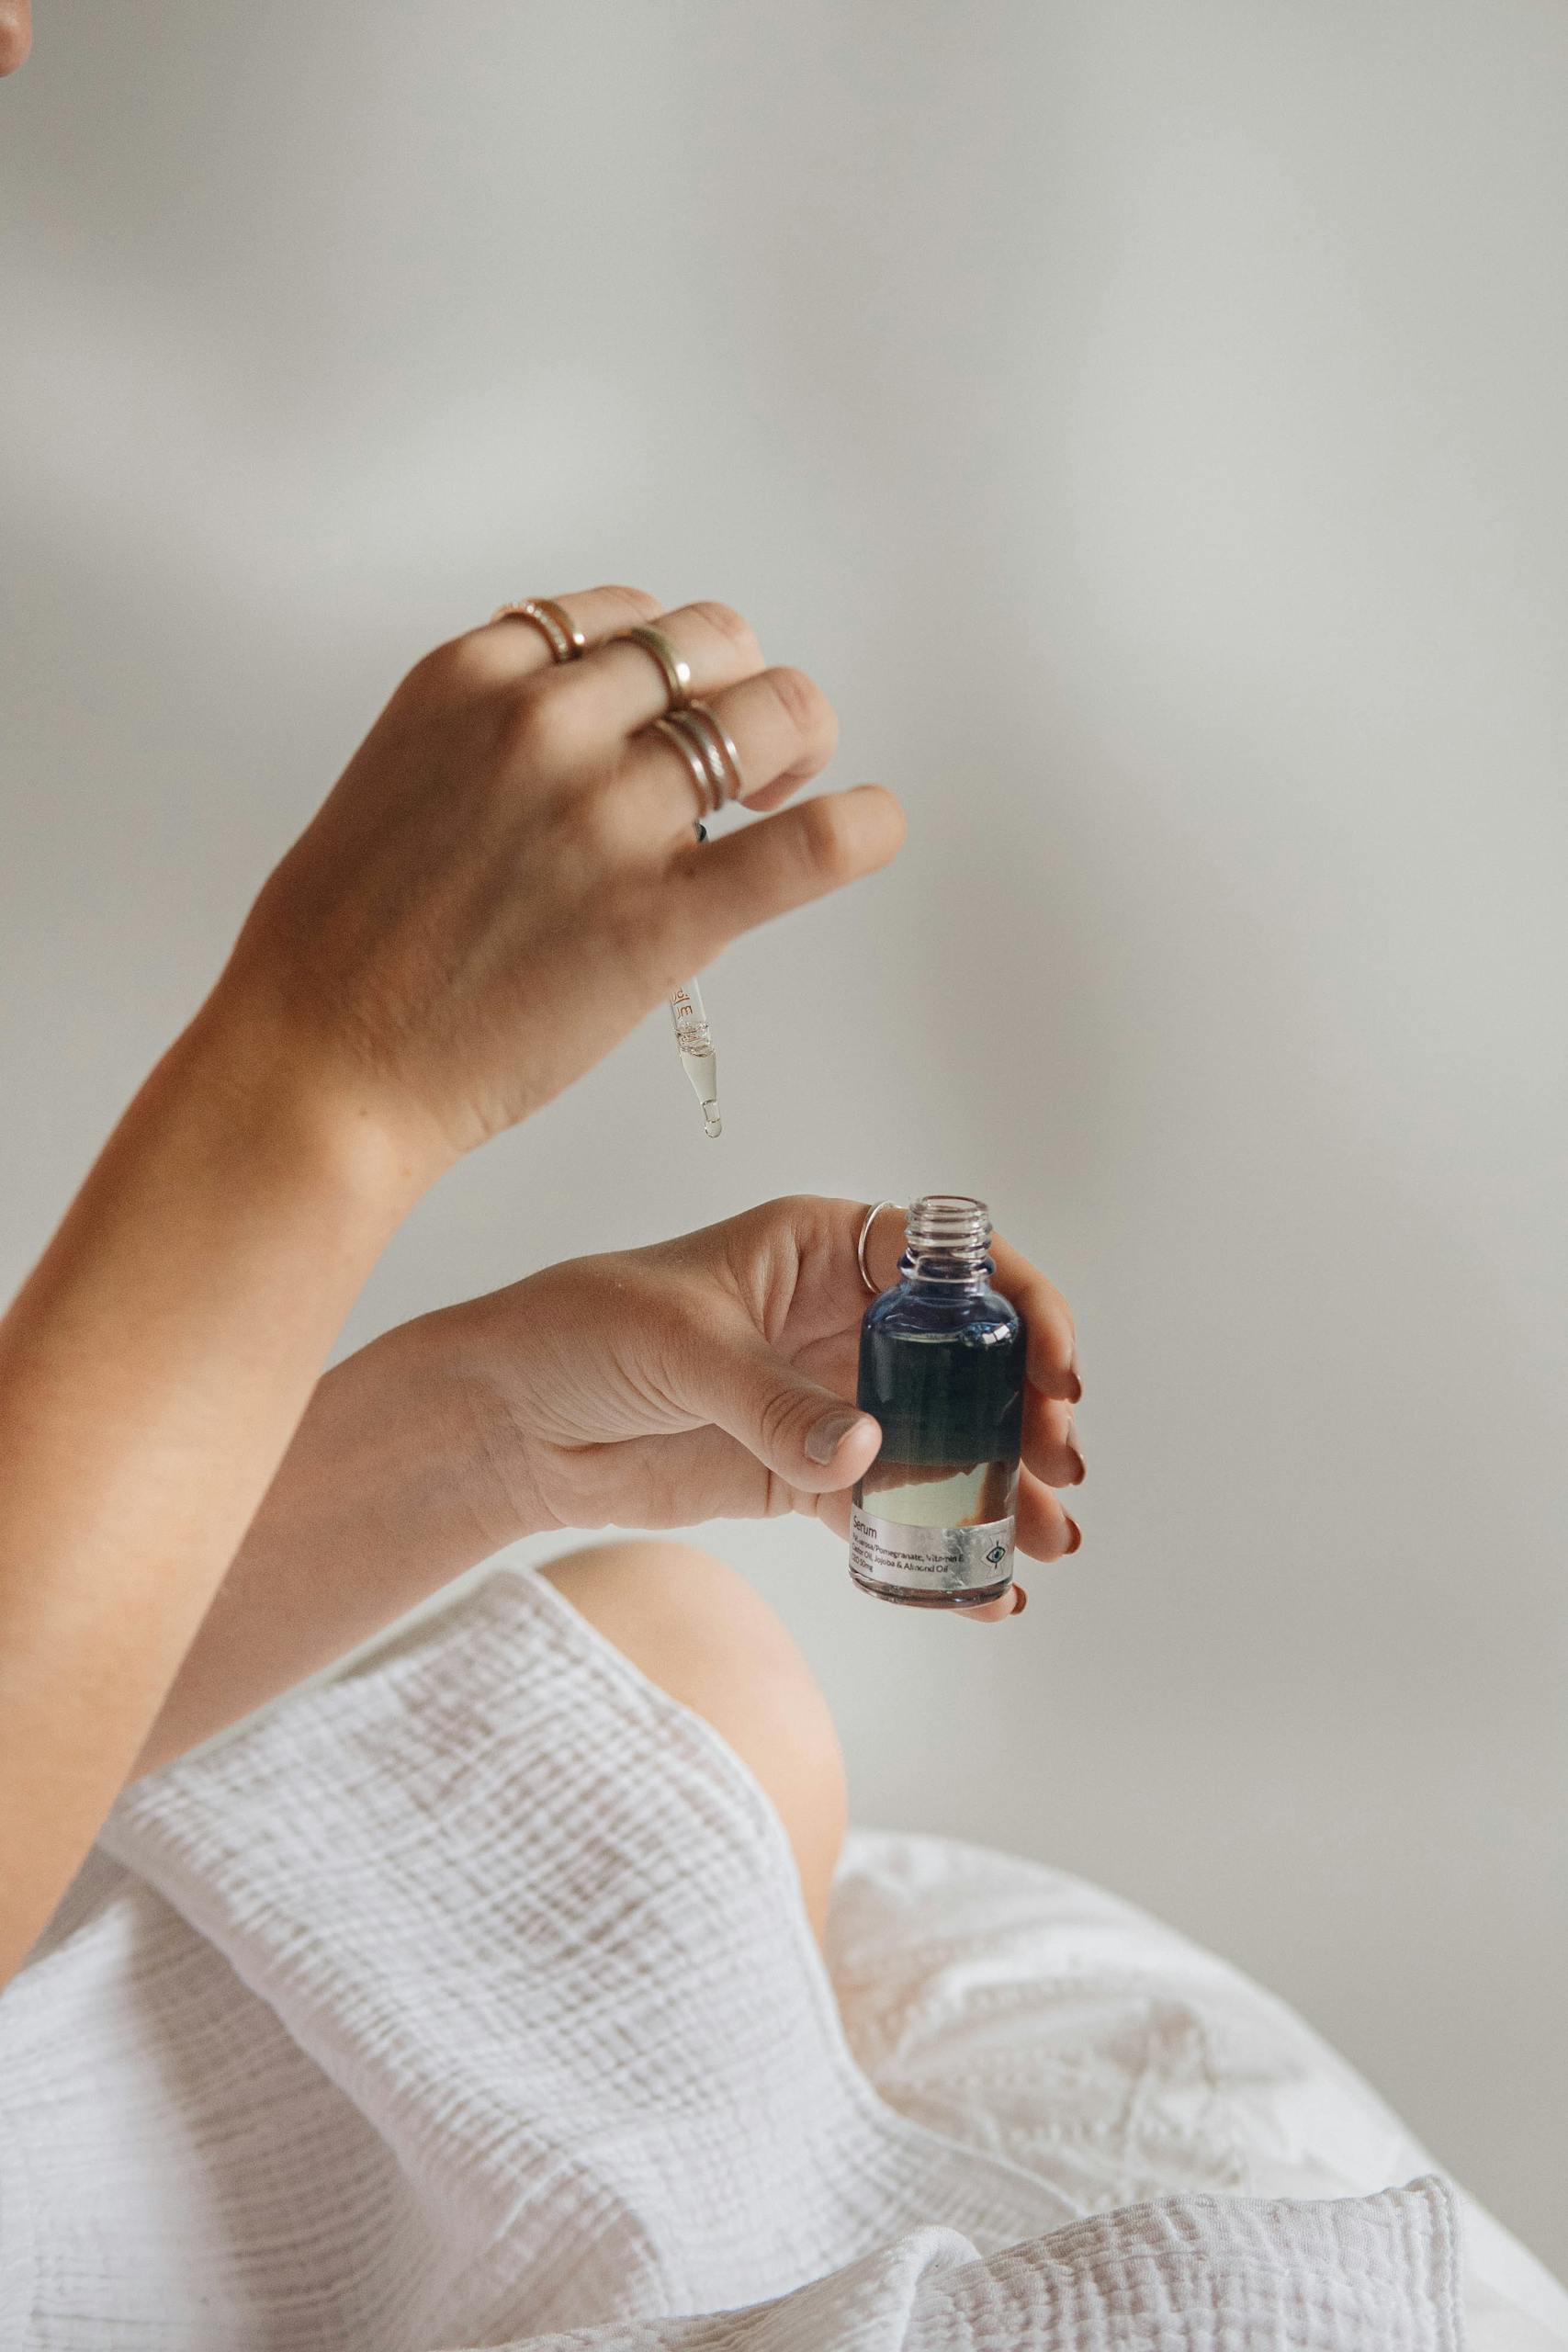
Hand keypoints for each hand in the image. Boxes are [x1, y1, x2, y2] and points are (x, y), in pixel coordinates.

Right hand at [212, 587, 902, 1179]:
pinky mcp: (663, 916)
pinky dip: (862, 827)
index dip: (669, 663)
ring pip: (771, 715)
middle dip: (742, 688)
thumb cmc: (343, 947)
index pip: (622, 617)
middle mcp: (549, 723)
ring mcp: (610, 816)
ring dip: (796, 743)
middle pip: (711, 646)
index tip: (674, 709)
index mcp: (475, 677)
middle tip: (749, 754)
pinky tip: (873, 826)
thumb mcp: (401, 775)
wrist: (323, 1063)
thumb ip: (492, 733)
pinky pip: (808, 844)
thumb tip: (588, 732)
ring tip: (786, 790)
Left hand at [455, 1195, 1082, 1622]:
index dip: (1019, 1306)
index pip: (953, 1262)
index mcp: (825, 1248)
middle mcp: (844, 1319)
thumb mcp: (682, 1347)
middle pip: (967, 1358)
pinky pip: (887, 1510)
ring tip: (1046, 1541)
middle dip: (1026, 1409)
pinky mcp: (803, 1474)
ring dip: (999, 1486)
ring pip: (941, 1439)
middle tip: (1061, 1466)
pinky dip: (935, 1548)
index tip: (1053, 1366)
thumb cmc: (581, 1332)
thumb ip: (774, 1402)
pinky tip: (982, 1590)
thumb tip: (865, 1451)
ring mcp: (829, 1399)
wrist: (506, 1419)